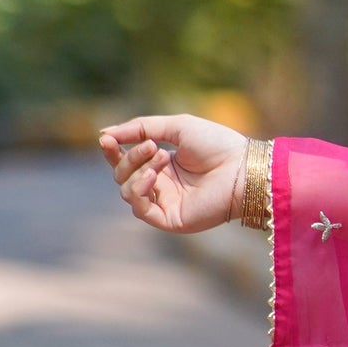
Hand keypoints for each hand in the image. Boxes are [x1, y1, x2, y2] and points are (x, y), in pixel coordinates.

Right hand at [97, 114, 247, 234]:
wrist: (244, 168)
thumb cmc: (218, 145)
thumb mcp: (176, 126)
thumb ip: (141, 128)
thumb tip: (104, 134)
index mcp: (164, 165)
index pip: (125, 160)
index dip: (112, 150)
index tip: (106, 138)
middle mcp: (163, 185)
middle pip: (123, 174)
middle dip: (130, 157)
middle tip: (154, 146)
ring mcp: (166, 203)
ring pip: (127, 190)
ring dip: (137, 170)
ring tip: (162, 156)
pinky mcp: (171, 220)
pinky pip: (140, 209)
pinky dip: (139, 189)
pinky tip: (153, 176)